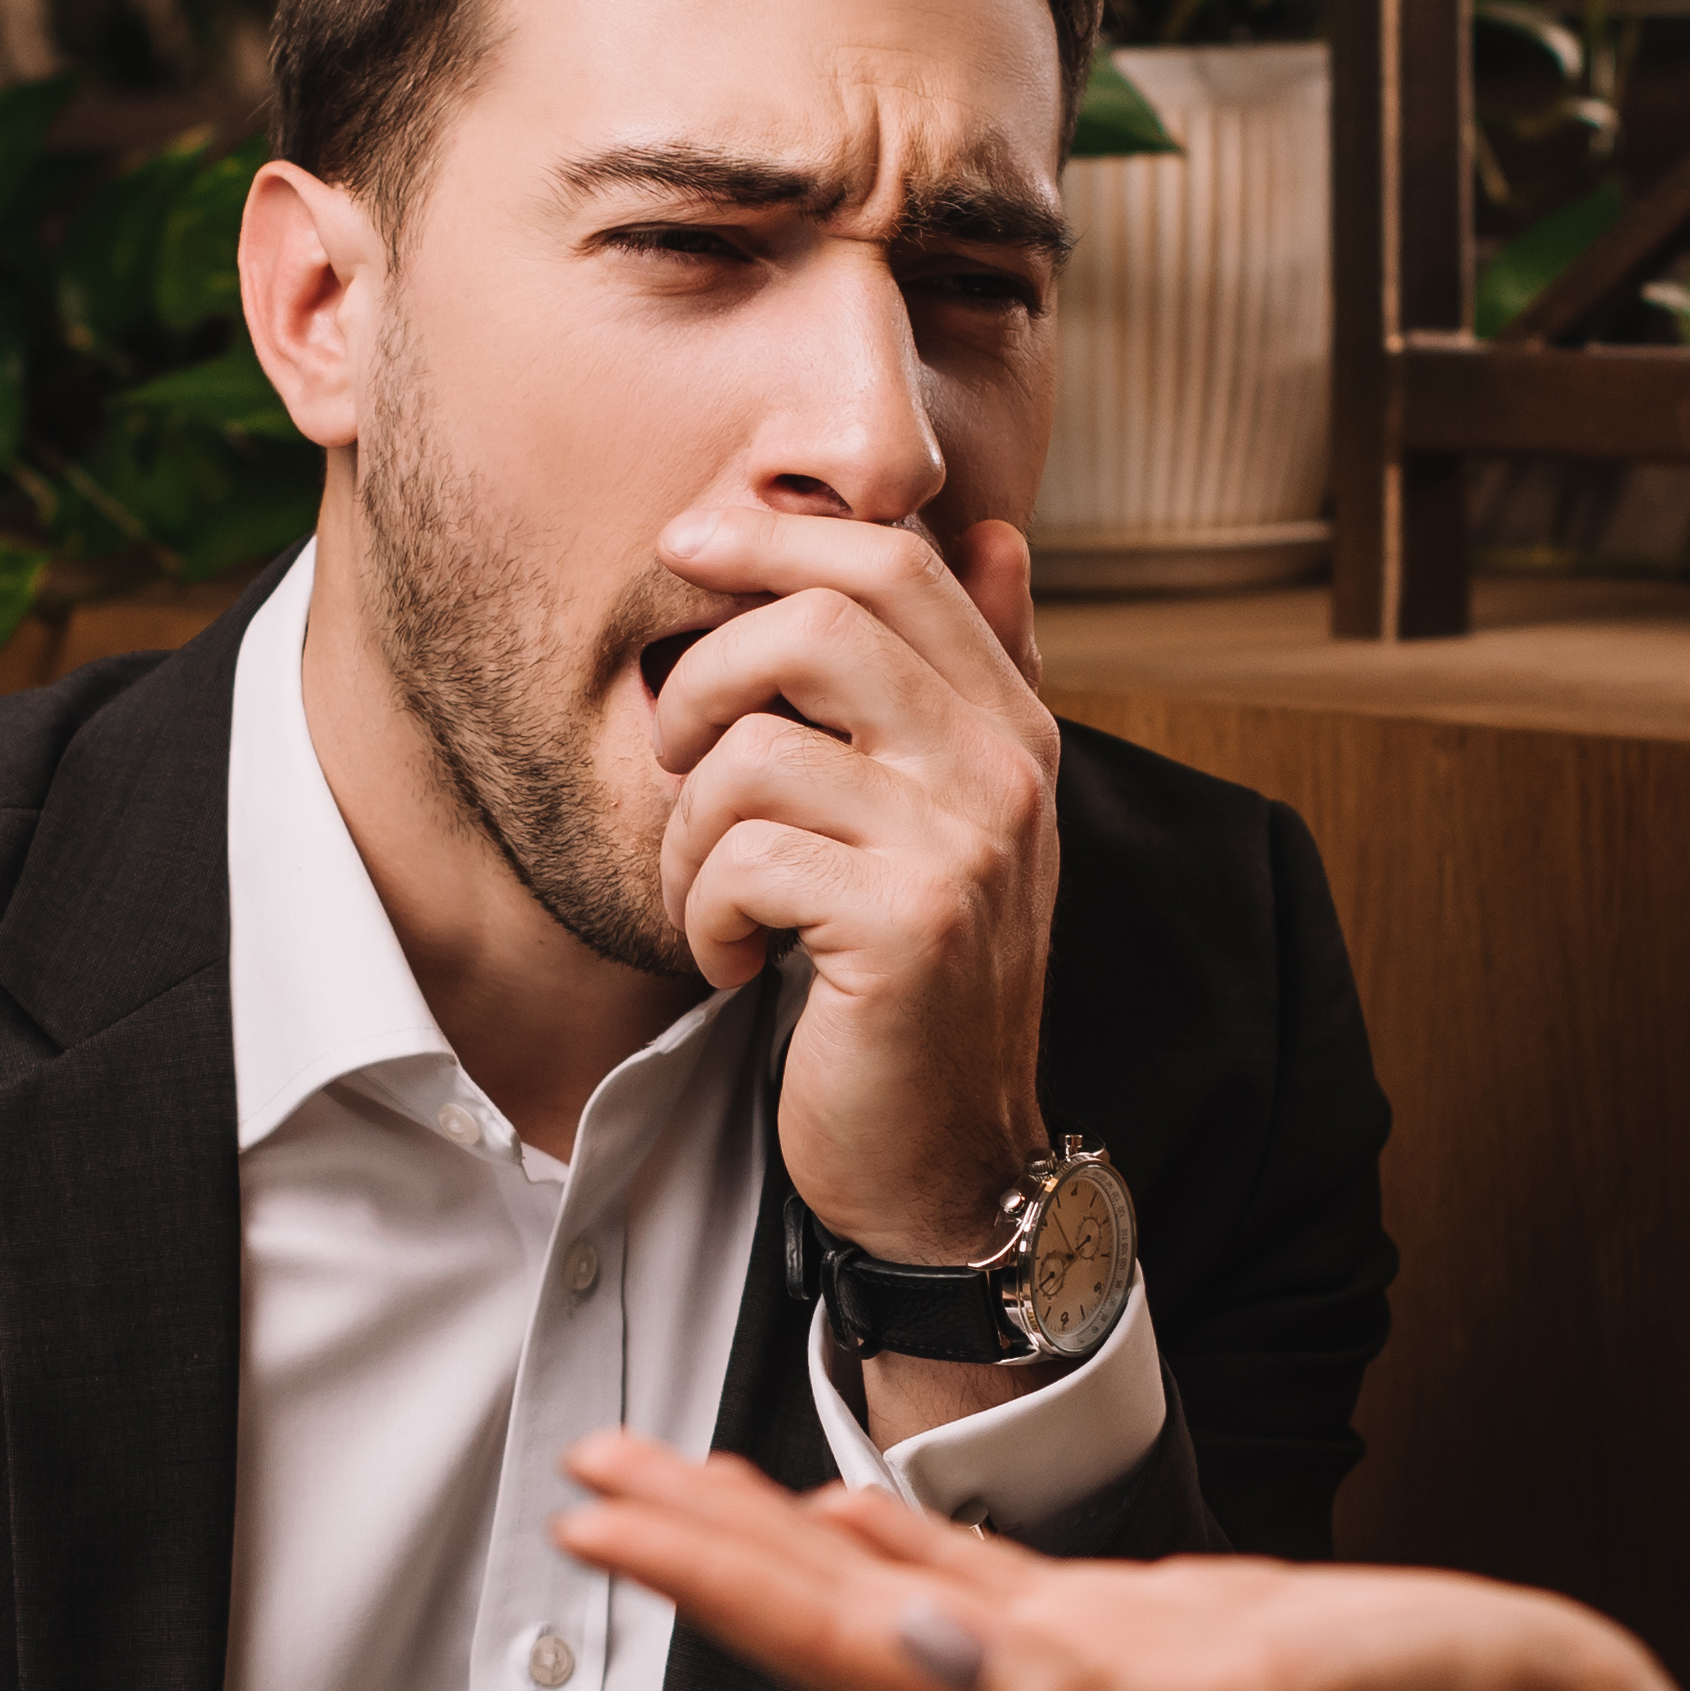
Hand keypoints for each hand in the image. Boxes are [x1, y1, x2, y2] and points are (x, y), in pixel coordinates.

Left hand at [551, 1431, 1689, 1690]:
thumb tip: (926, 1646)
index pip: (828, 1632)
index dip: (703, 1574)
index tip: (594, 1515)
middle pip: (824, 1610)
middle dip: (697, 1543)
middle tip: (586, 1472)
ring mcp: (1085, 1663)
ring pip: (886, 1588)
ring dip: (772, 1537)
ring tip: (673, 1485)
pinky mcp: (1143, 1631)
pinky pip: (980, 1578)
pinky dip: (897, 1539)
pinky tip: (854, 1508)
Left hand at [650, 496, 1063, 1261]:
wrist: (947, 1159)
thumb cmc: (916, 985)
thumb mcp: (951, 821)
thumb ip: (961, 684)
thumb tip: (989, 531)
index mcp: (1012, 729)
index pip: (896, 566)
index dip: (773, 537)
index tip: (682, 549)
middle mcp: (1003, 773)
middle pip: (819, 625)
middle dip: (705, 680)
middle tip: (677, 756)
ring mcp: (963, 847)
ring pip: (753, 753)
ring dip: (689, 835)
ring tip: (715, 898)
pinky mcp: (908, 926)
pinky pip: (742, 859)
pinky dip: (703, 916)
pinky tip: (736, 962)